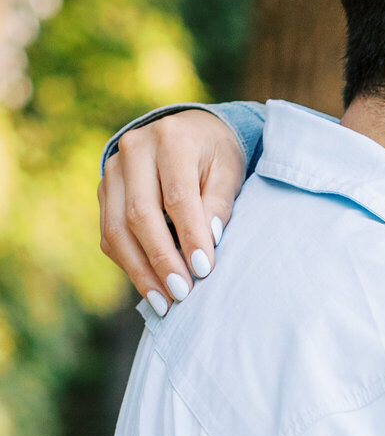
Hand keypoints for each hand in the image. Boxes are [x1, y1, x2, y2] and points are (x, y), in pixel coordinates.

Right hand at [98, 110, 246, 311]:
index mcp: (171, 139)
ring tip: (166, 303)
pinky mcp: (104, 191)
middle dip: (162, 259)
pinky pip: (109, 234)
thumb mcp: (229, 172)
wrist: (187, 132)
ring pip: (116, 228)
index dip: (189, 236)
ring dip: (141, 270)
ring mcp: (113, 171)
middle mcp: (134, 150)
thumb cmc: (215, 155)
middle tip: (183, 293)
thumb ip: (219, 204)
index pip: (177, 196)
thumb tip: (208, 242)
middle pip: (140, 214)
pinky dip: (129, 264)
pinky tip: (150, 288)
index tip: (204, 270)